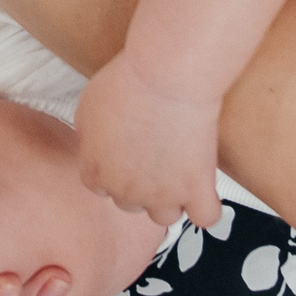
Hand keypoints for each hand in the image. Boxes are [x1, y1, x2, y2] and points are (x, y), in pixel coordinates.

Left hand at [74, 55, 224, 228]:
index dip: (115, 171)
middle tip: (155, 154)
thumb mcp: (88, 107)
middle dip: (141, 184)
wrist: (165, 77)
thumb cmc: (127, 83)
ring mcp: (161, 195)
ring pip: (165, 216)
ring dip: (172, 198)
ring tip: (179, 169)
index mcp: (96, 170)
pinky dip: (207, 207)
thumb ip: (88, 137)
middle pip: (131, 204)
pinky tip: (205, 187)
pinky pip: (205, 218)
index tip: (128, 156)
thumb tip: (94, 147)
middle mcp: (125, 190)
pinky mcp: (195, 191)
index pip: (100, 188)